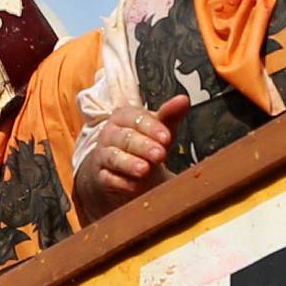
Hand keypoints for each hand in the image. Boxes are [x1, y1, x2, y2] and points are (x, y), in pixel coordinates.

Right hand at [74, 95, 188, 222]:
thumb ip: (170, 114)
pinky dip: (121, 183)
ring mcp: (103, 155)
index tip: (166, 136)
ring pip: (114, 157)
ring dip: (129, 164)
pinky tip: (134, 185)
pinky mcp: (101, 176)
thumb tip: (183, 100)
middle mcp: (110, 134)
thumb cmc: (145, 142)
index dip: (152, 127)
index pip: (136, 118)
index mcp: (123, 116)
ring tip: (145, 169)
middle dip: (143, 146)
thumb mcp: (159, 128)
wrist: (126, 169)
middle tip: (160, 154)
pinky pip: (109, 178)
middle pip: (125, 138)